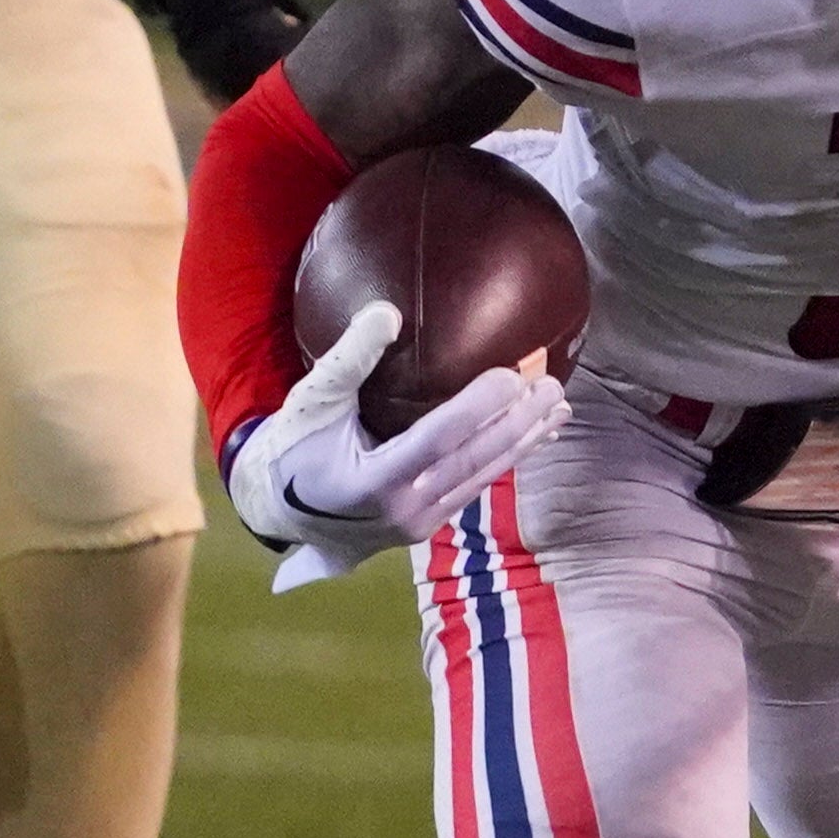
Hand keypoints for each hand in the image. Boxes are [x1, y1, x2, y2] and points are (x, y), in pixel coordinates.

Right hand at [227, 303, 571, 592]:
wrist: (280, 512)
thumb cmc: (294, 448)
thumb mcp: (311, 400)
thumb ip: (348, 358)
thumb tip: (387, 312)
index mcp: (371, 481)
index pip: (437, 439)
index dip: (477, 409)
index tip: (511, 376)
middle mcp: (402, 509)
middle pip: (473, 462)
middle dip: (518, 424)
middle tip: (552, 387)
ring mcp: (417, 523)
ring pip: (481, 478)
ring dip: (523, 442)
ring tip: (558, 409)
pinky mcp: (426, 525)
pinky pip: (473, 488)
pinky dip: (505, 460)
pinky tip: (533, 437)